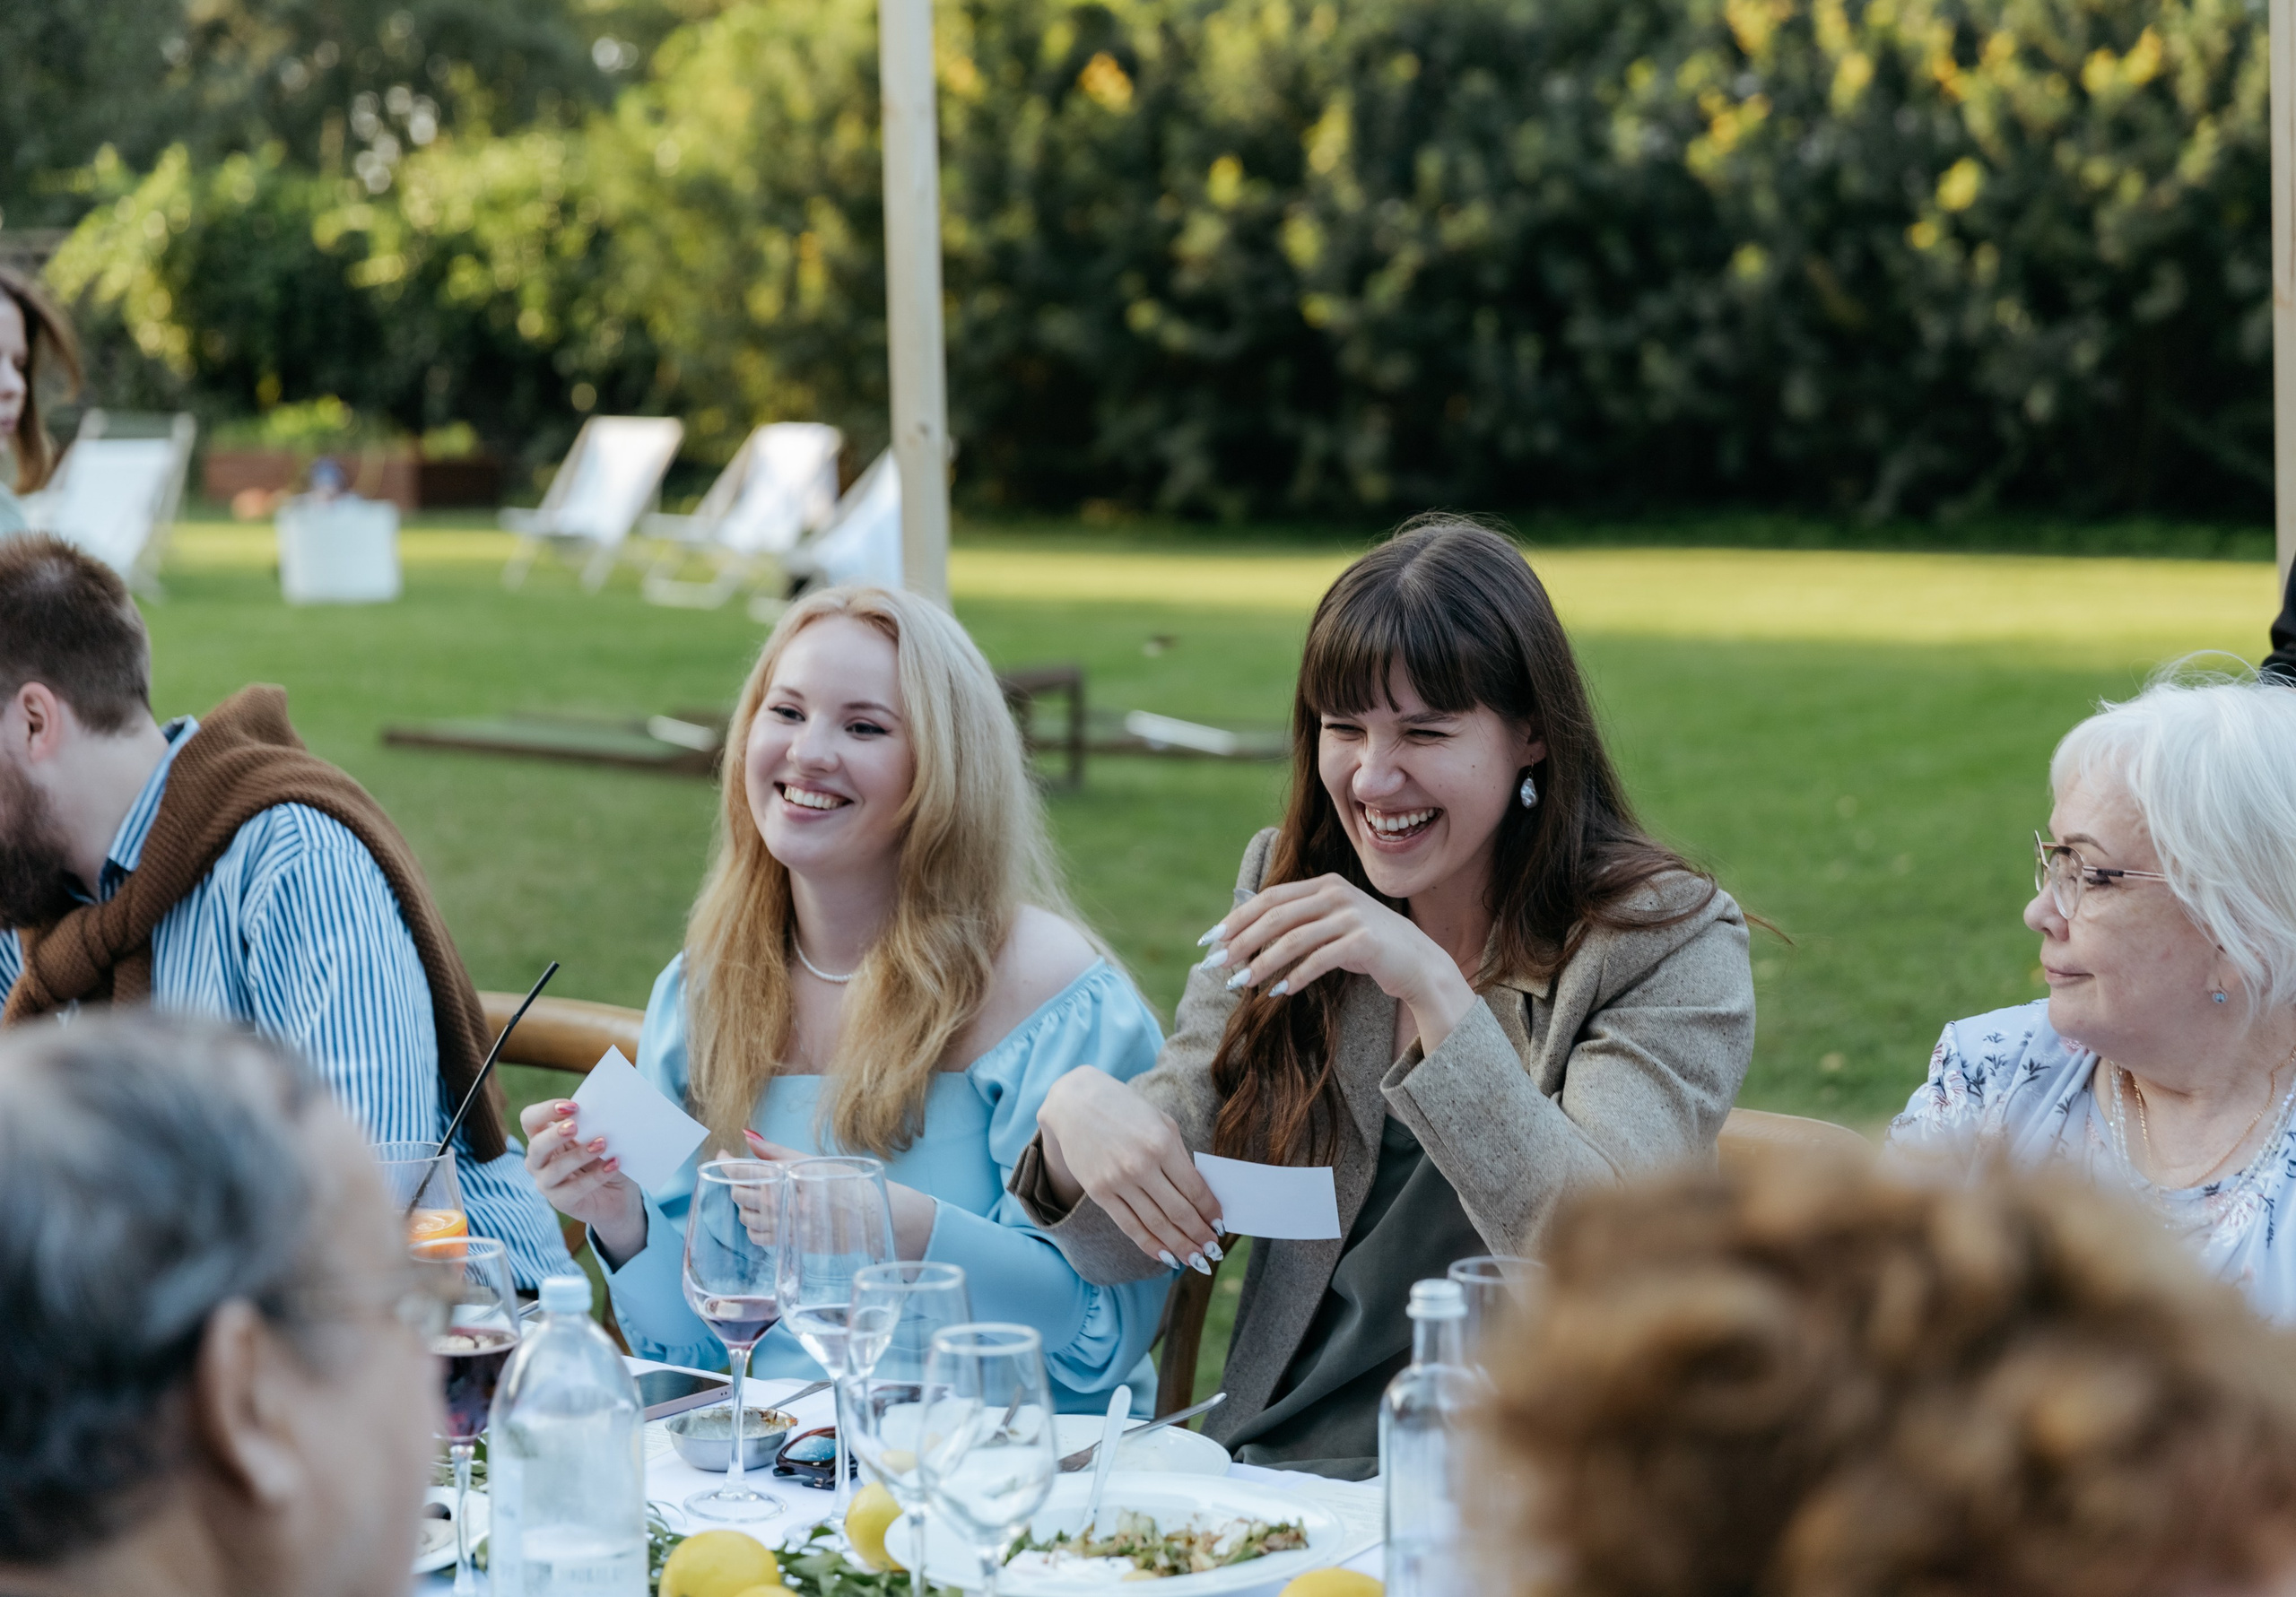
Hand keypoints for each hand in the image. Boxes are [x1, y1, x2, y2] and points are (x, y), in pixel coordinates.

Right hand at [520, 1100, 644, 1266]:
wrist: (619, 1194)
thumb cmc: (604, 1158)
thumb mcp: (599, 1138)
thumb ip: (593, 1126)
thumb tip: (601, 1111)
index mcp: (543, 1138)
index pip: (530, 1120)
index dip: (545, 1111)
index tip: (573, 1106)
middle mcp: (539, 1161)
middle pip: (535, 1146)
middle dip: (554, 1135)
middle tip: (575, 1126)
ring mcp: (547, 1184)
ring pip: (553, 1170)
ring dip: (578, 1155)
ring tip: (602, 1144)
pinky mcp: (561, 1202)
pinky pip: (574, 1189)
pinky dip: (595, 1176)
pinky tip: (613, 1165)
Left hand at [741, 1130, 938, 1260]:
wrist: (874, 1217)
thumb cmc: (848, 1184)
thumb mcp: (815, 1162)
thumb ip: (778, 1153)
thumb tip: (748, 1136)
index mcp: (791, 1178)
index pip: (745, 1172)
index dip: (727, 1164)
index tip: (722, 1157)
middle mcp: (786, 1204)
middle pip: (740, 1194)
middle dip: (737, 1183)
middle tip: (745, 1174)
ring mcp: (787, 1227)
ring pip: (746, 1217)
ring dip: (745, 1205)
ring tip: (759, 1194)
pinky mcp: (791, 1244)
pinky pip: (757, 1236)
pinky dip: (754, 1225)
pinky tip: (764, 1217)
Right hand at [1037, 1067, 1223, 1272]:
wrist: (1075, 1102)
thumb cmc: (1125, 1109)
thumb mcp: (1161, 1122)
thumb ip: (1179, 1156)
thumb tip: (1199, 1194)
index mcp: (1162, 1143)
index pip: (1194, 1188)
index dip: (1210, 1211)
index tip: (1220, 1225)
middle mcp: (1141, 1164)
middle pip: (1178, 1212)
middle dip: (1199, 1235)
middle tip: (1213, 1249)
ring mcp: (1117, 1181)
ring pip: (1155, 1224)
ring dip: (1180, 1246)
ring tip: (1196, 1259)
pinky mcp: (1099, 1192)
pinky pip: (1129, 1226)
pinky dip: (1150, 1245)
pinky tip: (1166, 1256)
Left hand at [1203, 874, 1476, 1051]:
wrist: (1418, 964)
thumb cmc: (1366, 947)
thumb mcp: (1330, 925)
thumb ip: (1296, 922)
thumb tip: (1244, 936)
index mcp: (1323, 884)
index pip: (1269, 898)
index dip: (1236, 918)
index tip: (1210, 940)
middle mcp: (1336, 893)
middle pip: (1276, 916)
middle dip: (1242, 941)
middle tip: (1218, 965)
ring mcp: (1351, 916)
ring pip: (1293, 939)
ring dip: (1263, 963)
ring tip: (1241, 983)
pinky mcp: (1364, 941)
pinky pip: (1320, 960)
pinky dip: (1296, 976)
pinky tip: (1280, 992)